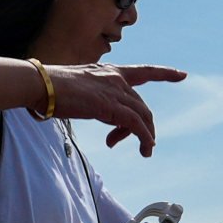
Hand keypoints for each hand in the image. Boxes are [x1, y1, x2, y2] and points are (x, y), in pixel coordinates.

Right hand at [44, 60, 185, 156]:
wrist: (40, 85)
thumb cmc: (51, 88)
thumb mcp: (79, 90)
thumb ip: (94, 98)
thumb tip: (97, 110)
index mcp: (109, 72)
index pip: (143, 71)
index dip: (164, 73)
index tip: (181, 74)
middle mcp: (116, 79)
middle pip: (141, 106)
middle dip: (140, 126)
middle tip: (119, 141)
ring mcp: (115, 91)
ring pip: (142, 116)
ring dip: (145, 135)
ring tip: (144, 151)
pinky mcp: (111, 106)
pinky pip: (137, 124)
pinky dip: (144, 137)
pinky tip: (146, 148)